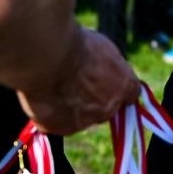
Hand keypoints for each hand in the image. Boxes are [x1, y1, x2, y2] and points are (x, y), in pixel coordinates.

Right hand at [18, 28, 140, 135]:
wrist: (48, 56)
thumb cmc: (74, 45)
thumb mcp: (101, 47)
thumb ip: (106, 65)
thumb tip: (102, 68)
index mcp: (123, 85)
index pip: (131, 94)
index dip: (116, 87)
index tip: (106, 82)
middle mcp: (107, 109)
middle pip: (103, 108)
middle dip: (92, 98)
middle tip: (73, 81)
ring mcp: (83, 122)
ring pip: (78, 117)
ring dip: (69, 106)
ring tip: (53, 85)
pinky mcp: (58, 128)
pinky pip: (54, 122)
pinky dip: (49, 112)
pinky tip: (42, 95)